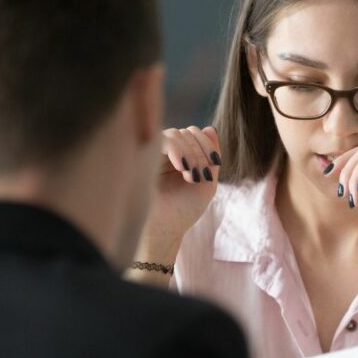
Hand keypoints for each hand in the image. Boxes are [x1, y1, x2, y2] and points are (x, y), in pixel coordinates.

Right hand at [138, 125, 220, 260]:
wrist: (163, 230)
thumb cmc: (184, 210)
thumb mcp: (206, 183)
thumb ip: (211, 157)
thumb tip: (211, 127)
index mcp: (181, 155)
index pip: (195, 133)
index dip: (208, 144)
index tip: (215, 162)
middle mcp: (165, 151)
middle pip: (187, 132)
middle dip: (200, 152)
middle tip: (200, 176)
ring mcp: (152, 153)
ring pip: (175, 134)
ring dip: (190, 153)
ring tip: (191, 177)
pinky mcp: (142, 156)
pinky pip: (161, 139)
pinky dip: (176, 149)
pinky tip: (181, 167)